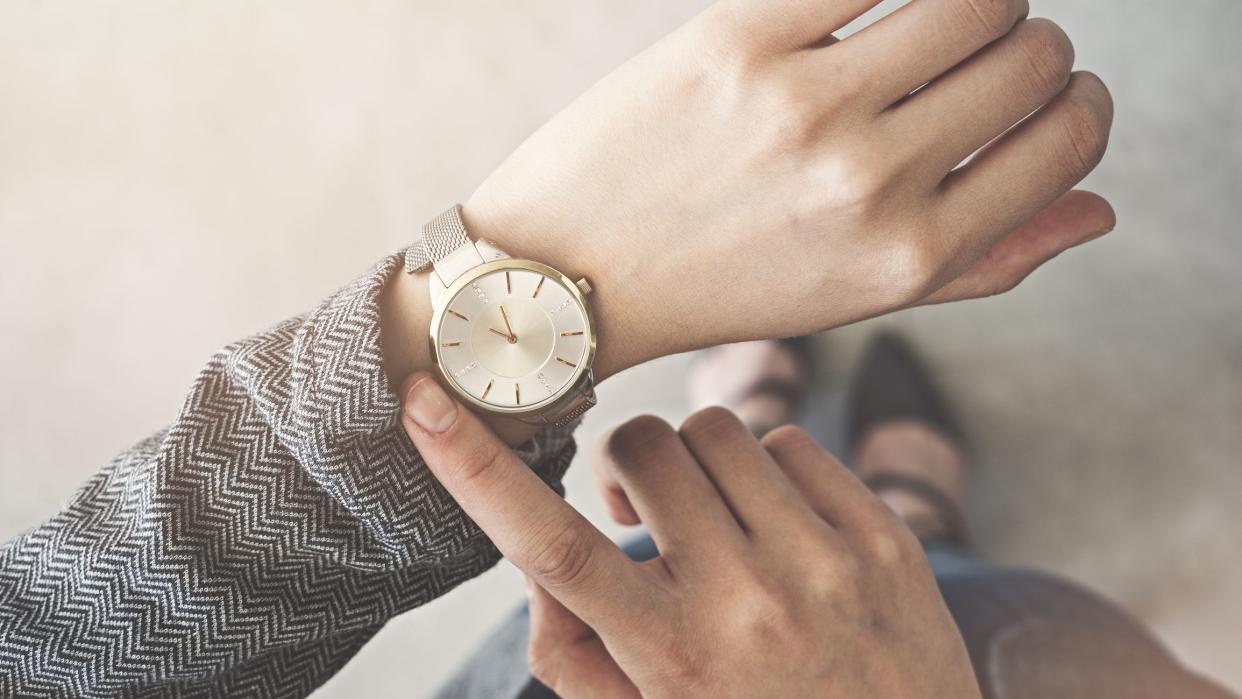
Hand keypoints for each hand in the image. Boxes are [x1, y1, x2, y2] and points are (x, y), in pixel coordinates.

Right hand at [401, 373, 981, 697]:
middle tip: (648, 518)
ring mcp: (823, 562)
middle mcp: (744, 603)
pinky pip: (791, 440)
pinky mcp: (881, 535)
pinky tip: (781, 530)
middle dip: (629, 467)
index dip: (476, 469)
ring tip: (720, 527)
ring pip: (716, 428)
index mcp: (669, 657)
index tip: (424, 400)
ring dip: (698, 466)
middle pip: (642, 449)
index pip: (550, 548)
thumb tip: (540, 561)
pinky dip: (769, 471)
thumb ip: (572, 652)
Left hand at [463, 0, 1114, 378]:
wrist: (570, 274)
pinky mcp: (735, 40)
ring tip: (927, 26)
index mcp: (911, 254)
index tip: (1046, 95)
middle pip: (1031, 54)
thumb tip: (1099, 208)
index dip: (1074, 104)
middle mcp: (870, 181)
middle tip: (973, 63)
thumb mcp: (854, 300)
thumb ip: (985, 261)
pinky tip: (868, 2)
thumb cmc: (718, 286)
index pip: (1067, 138)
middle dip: (1025, 51)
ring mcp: (805, 105)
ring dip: (973, 0)